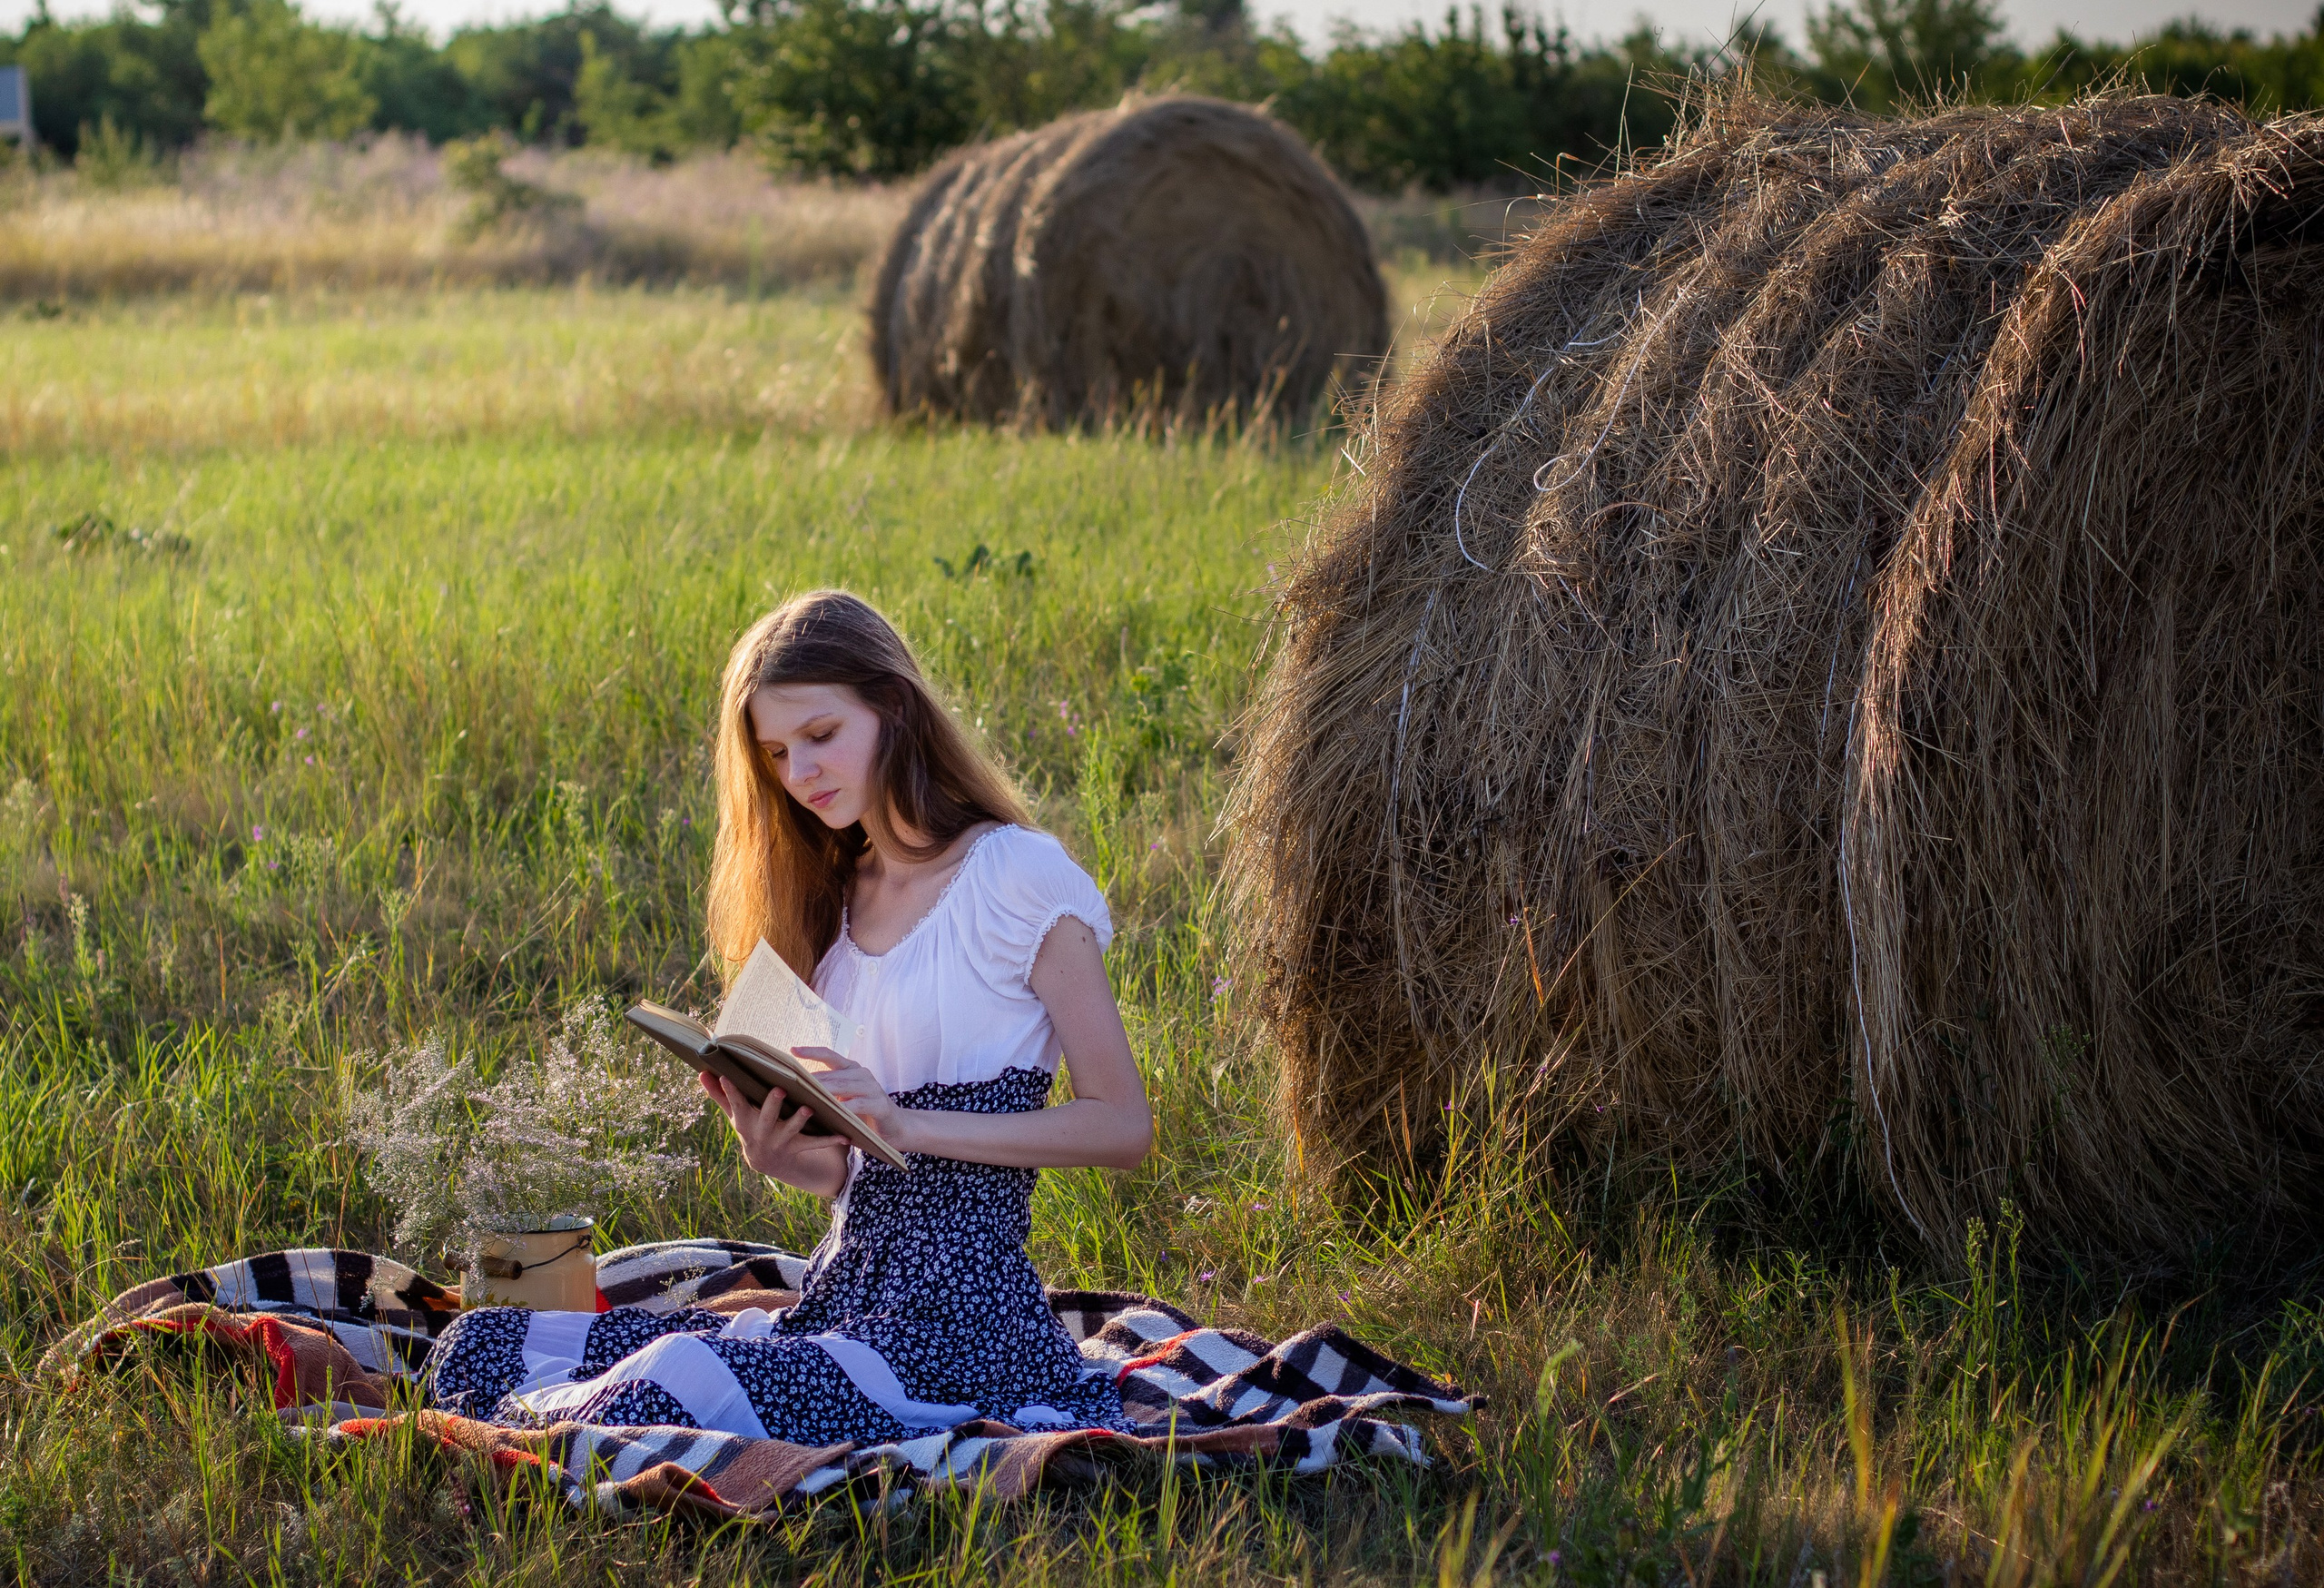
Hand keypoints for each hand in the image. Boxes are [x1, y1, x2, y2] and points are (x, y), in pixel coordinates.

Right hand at [698, 1072, 850, 1194]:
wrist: (765, 1160)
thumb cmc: (749, 1126)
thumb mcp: (734, 1113)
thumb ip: (719, 1094)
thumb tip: (701, 1072)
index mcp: (744, 1120)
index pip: (736, 1103)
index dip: (730, 1090)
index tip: (726, 1075)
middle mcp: (761, 1132)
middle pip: (766, 1117)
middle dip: (772, 1105)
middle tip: (779, 1090)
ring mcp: (779, 1141)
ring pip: (791, 1130)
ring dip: (800, 1120)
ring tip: (809, 1108)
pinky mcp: (797, 1147)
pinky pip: (815, 1143)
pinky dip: (830, 1140)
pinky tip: (845, 1136)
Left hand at [793, 1053, 906, 1147]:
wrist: (897, 1128)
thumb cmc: (864, 1114)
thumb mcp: (845, 1100)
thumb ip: (828, 1093)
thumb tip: (798, 1090)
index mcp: (852, 1070)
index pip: (829, 1055)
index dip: (811, 1051)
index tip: (792, 1050)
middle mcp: (862, 1074)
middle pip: (832, 1073)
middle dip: (810, 1078)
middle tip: (790, 1081)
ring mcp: (872, 1088)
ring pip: (842, 1086)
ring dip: (823, 1091)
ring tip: (805, 1094)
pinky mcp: (879, 1104)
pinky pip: (858, 1104)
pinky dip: (844, 1108)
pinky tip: (832, 1112)